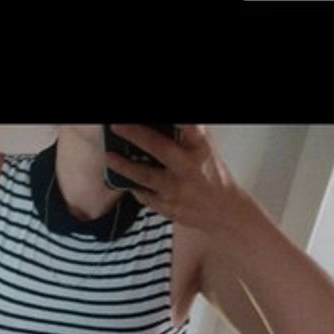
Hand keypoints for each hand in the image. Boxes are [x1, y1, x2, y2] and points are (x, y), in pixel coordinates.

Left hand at [105, 124, 241, 234]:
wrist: (224, 213)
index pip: (191, 129)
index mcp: (200, 150)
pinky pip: (144, 195)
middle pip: (161, 150)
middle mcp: (189, 169)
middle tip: (117, 126)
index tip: (172, 120)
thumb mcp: (204, 151)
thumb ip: (186, 137)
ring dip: (124, 166)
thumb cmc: (211, 176)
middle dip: (137, 136)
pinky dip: (133, 186)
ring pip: (146, 177)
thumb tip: (163, 128)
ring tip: (108, 156)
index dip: (180, 123)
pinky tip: (122, 179)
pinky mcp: (168, 208)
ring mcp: (177, 190)